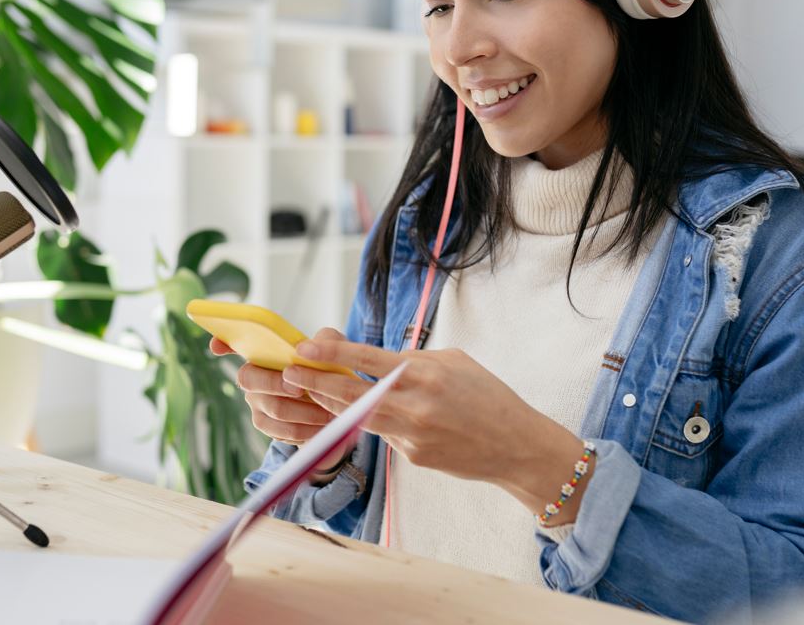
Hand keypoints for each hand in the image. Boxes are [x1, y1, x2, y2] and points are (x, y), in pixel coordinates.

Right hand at [210, 328, 352, 471]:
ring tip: (327, 410)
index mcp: (263, 353)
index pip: (233, 343)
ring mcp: (257, 404)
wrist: (336, 404)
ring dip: (304, 411)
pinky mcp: (269, 427)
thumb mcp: (332, 350)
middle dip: (276, 384)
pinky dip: (308, 428)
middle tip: (301, 388)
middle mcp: (252, 377)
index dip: (221, 342)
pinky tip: (323, 424)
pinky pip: (285, 431)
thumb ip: (326, 341)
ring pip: (275, 409)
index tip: (216, 346)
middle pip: (249, 379)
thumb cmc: (328, 370)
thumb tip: (304, 347)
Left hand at [282, 339, 590, 523]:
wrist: (515, 446)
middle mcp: (415, 406)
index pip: (368, 360)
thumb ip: (413, 360)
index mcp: (426, 375)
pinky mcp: (412, 456)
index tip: (303, 347)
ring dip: (330, 404)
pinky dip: (368, 422)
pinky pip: (381, 435)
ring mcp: (411, 435)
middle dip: (315, 382)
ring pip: (357, 418)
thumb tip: (377, 359)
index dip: (332, 353)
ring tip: (307, 390)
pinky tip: (357, 413)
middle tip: (287, 373)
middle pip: (352, 394)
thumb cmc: (486, 395)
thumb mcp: (453, 362)